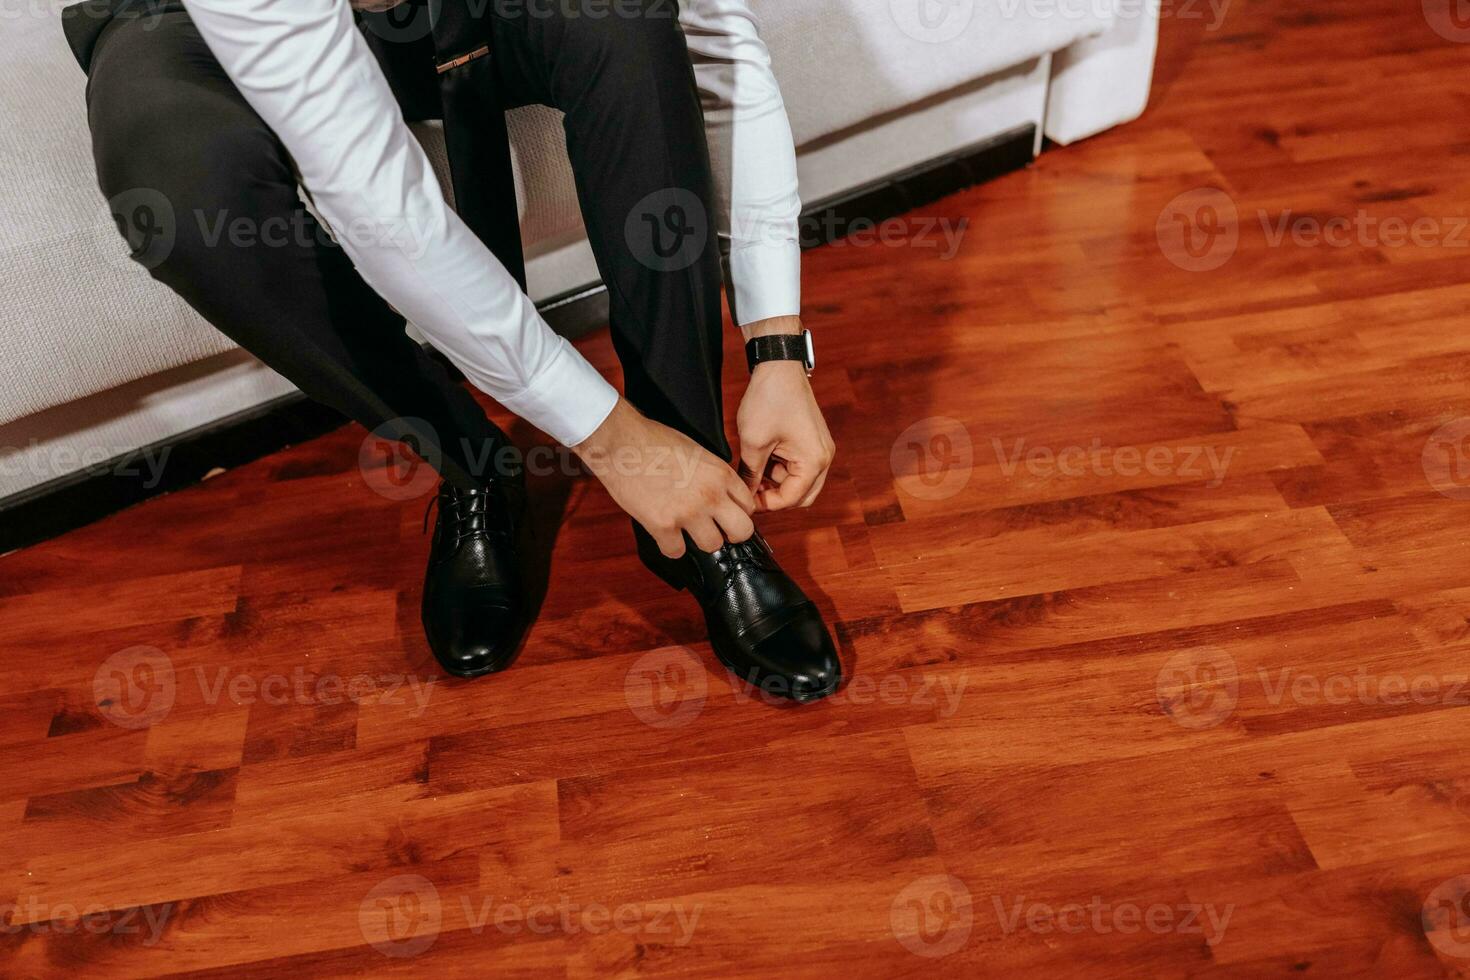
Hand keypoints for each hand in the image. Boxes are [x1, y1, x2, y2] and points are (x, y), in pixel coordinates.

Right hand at [574, 398, 754, 557]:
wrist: (622, 443)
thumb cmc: (655, 441)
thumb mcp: (697, 452)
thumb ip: (714, 475)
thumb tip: (721, 495)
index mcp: (721, 474)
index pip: (749, 506)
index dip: (737, 512)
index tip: (725, 514)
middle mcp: (711, 495)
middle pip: (742, 531)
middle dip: (731, 534)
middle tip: (716, 530)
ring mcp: (688, 512)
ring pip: (712, 545)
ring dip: (699, 541)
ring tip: (685, 529)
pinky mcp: (663, 525)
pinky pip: (676, 552)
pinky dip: (670, 546)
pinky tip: (664, 533)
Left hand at [736, 317, 835, 510]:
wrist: (778, 366)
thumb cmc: (770, 399)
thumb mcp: (753, 442)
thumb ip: (751, 474)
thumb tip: (745, 495)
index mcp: (814, 461)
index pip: (791, 498)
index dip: (767, 504)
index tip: (747, 501)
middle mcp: (823, 457)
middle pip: (801, 496)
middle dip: (776, 496)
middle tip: (751, 489)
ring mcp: (820, 448)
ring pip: (799, 482)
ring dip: (777, 481)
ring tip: (753, 468)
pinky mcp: (812, 440)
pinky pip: (799, 466)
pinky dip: (781, 468)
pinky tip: (763, 456)